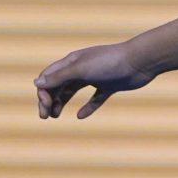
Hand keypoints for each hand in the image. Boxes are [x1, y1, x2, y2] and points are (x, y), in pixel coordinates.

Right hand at [34, 43, 156, 118]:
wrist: (140, 61)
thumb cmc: (110, 62)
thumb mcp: (81, 69)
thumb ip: (60, 77)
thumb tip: (37, 83)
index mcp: (72, 61)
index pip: (49, 77)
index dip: (43, 91)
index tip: (46, 105)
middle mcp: (82, 68)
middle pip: (59, 85)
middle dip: (49, 99)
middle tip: (45, 116)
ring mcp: (96, 77)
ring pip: (73, 91)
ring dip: (62, 102)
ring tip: (56, 116)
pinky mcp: (110, 85)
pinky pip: (95, 98)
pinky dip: (87, 107)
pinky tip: (81, 116)